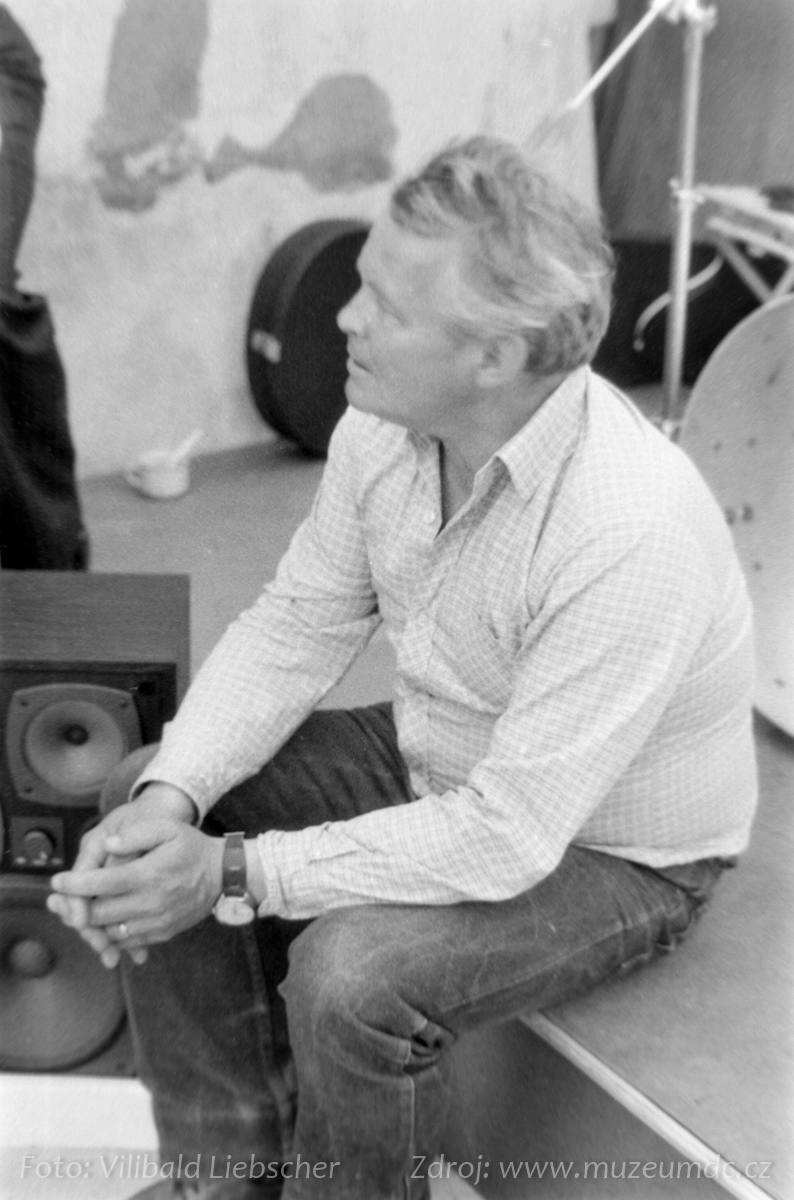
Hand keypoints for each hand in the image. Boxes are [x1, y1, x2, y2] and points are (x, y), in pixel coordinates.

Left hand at [49, 816, 223, 965]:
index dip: (75, 884)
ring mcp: (156, 922)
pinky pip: (127, 941)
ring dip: (89, 924)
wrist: (222, 875)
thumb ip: (136, 834)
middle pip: (99, 913)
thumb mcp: (168, 828)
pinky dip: (109, 934)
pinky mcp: (162, 934)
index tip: (57, 881)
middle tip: (56, 900)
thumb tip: (108, 845)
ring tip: (74, 912)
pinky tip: (102, 921)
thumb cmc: (192, 847)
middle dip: (73, 908)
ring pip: (109, 932)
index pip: (102, 884)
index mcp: (150, 874)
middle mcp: (151, 902)